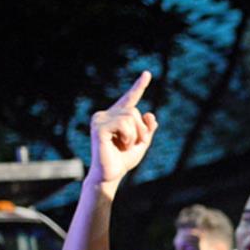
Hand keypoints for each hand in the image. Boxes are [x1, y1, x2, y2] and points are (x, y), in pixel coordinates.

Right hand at [90, 71, 157, 185]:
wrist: (110, 175)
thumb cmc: (123, 160)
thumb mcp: (141, 143)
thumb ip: (147, 129)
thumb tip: (151, 115)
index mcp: (116, 116)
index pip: (130, 99)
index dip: (139, 86)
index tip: (147, 73)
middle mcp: (105, 114)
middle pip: (134, 111)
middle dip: (140, 130)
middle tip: (130, 144)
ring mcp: (99, 119)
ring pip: (130, 117)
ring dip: (134, 135)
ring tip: (123, 145)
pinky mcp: (98, 127)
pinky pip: (123, 124)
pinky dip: (128, 136)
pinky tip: (118, 144)